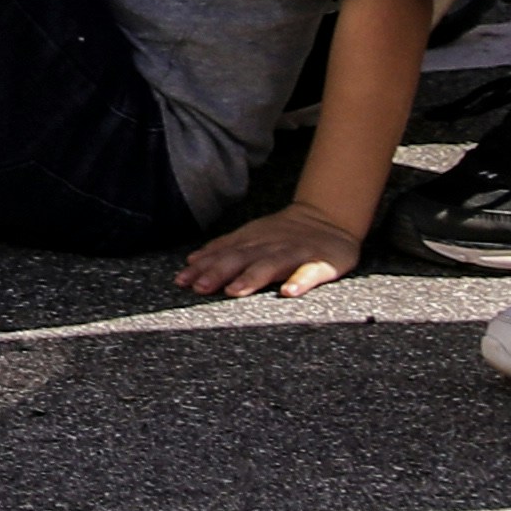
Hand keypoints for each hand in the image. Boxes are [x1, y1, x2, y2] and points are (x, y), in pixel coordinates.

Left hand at [177, 205, 359, 300]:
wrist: (328, 218)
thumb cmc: (284, 234)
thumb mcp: (252, 236)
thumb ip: (224, 248)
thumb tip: (192, 260)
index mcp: (251, 242)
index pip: (222, 254)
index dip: (202, 266)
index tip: (181, 280)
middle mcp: (269, 246)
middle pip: (240, 259)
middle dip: (218, 272)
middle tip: (199, 288)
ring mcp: (295, 254)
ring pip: (270, 265)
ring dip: (251, 277)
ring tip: (234, 291)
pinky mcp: (321, 263)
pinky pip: (310, 272)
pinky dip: (300, 281)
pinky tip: (289, 292)